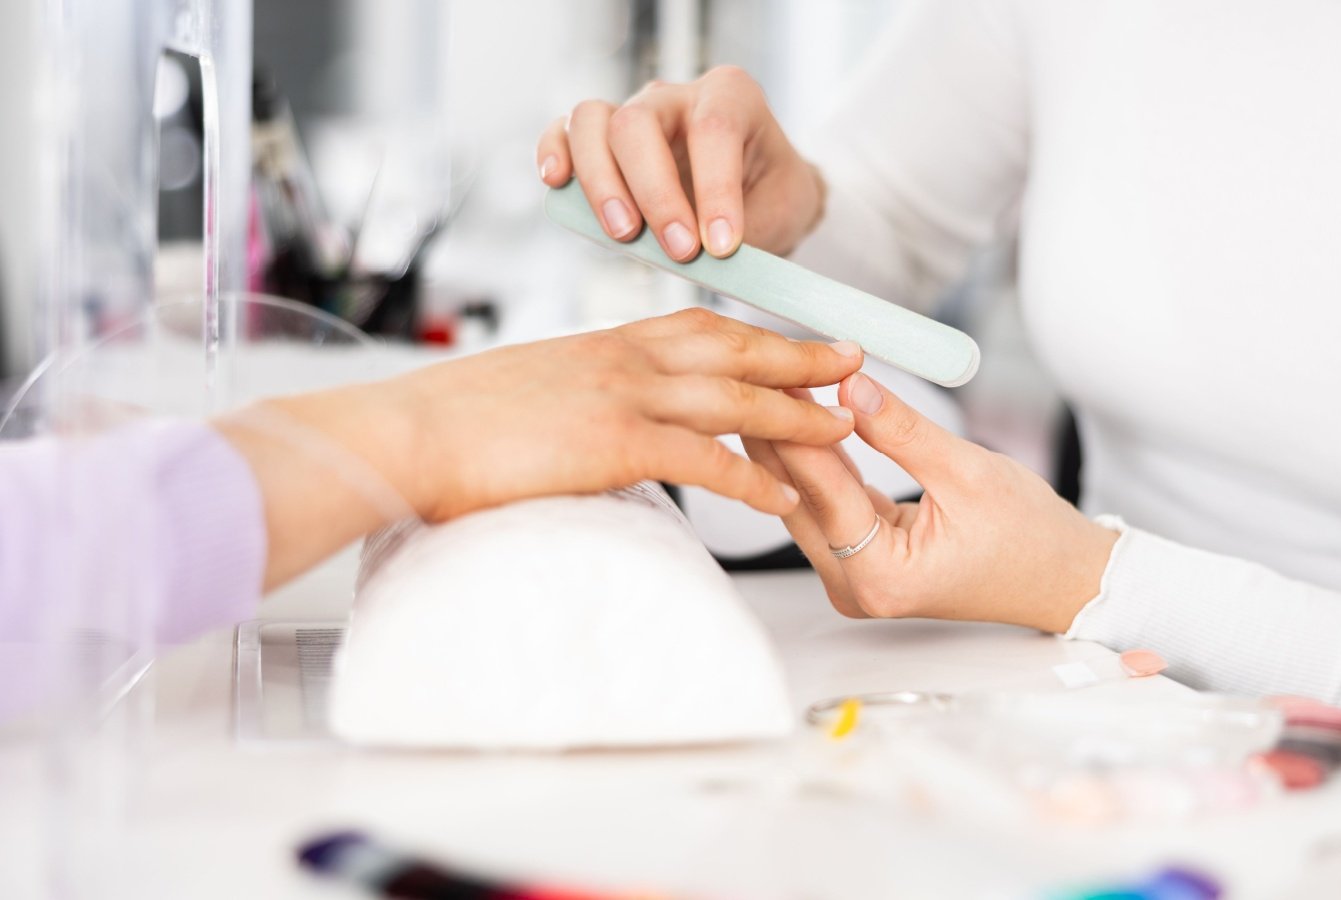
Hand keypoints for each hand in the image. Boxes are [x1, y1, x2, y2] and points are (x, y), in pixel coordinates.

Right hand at [220, 308, 863, 588]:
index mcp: (604, 344)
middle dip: (800, 355)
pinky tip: (784, 499)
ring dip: (797, 413)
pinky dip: (751, 479)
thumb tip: (597, 423)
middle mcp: (623, 359)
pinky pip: (704, 459)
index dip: (755, 332)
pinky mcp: (613, 441)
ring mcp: (622, 396)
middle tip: (854, 360)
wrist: (405, 433)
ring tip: (846, 427)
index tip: (795, 339)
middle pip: (734, 347)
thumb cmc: (453, 424)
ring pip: (734, 397)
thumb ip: (577, 397)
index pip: (698, 326)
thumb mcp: (529, 392)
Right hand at [537, 66, 823, 261]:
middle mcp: (675, 97)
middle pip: (639, 124)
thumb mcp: (786, 211)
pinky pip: (564, 131)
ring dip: (602, 183)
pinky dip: (554, 154)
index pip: (714, 129)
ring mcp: (632, 112)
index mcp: (731, 97)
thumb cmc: (772, 196)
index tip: (720, 246)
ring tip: (623, 234)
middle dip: (655, 193)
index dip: (714, 190)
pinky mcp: (600, 138)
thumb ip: (750, 230)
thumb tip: (710, 260)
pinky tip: (558, 185)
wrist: (759, 195)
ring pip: (593, 123)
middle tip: (678, 250)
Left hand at [744, 374, 1118, 632]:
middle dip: (783, 431)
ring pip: (808, 498)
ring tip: (778, 382)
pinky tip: (805, 414)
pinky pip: (829, 502)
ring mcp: (854, 576)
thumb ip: (901, 430)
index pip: (824, 491)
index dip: (799, 426)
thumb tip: (851, 386)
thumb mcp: (968, 472)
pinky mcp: (859, 560)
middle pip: (801, 497)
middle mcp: (856, 586)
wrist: (1060, 578)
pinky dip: (821, 459)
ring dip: (796, 442)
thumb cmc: (1030, 539)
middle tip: (765, 371)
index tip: (779, 377)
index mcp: (881, 576)